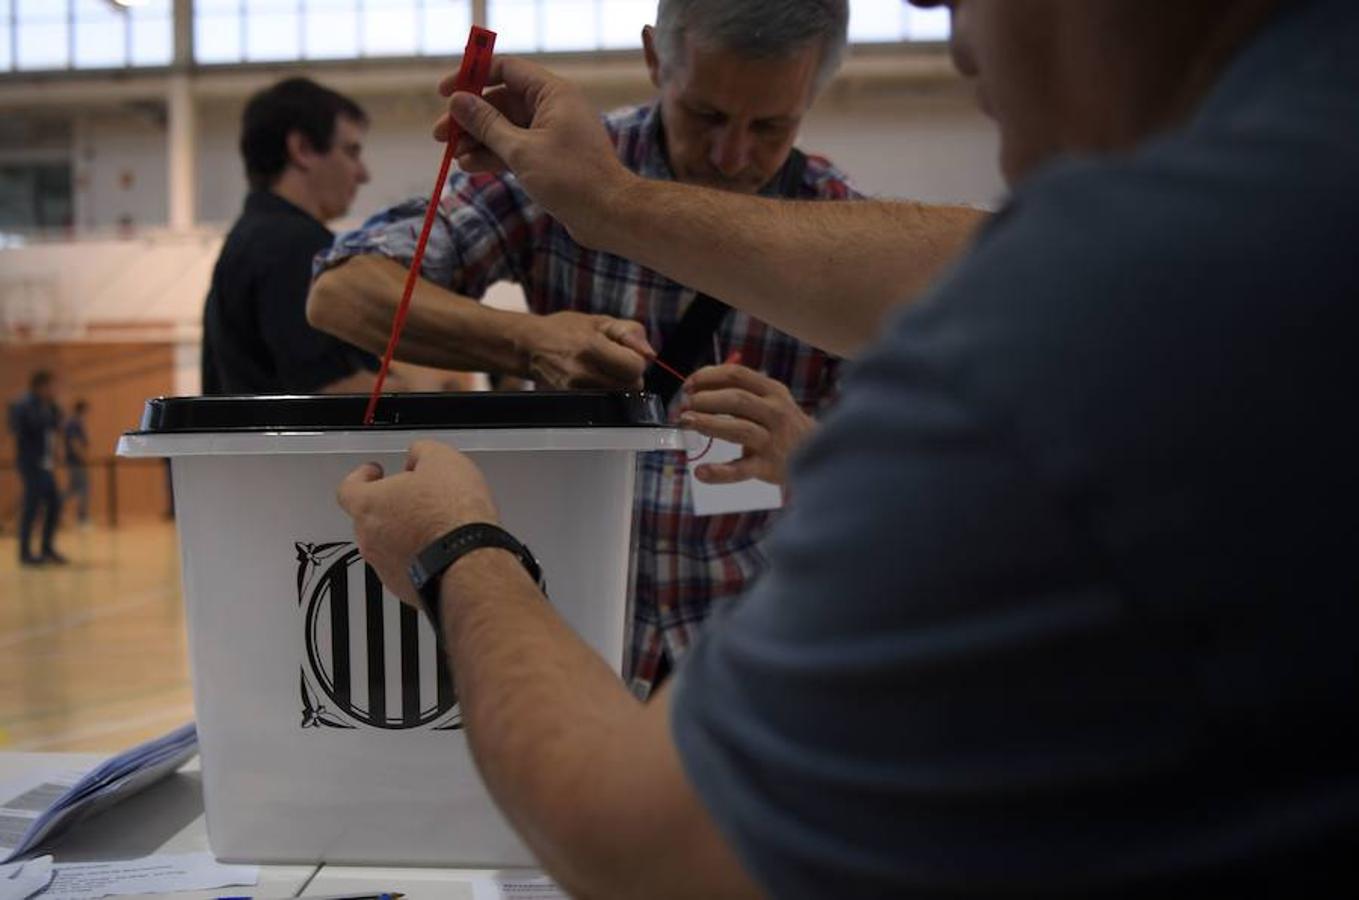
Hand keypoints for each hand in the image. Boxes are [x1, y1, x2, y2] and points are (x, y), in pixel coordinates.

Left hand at [337, 441, 499, 607]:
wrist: (469, 562)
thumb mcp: (442, 459)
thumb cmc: (452, 516)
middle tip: (412, 496)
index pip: (348, 487)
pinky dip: (418, 557)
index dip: (361, 476)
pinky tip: (442, 548)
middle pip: (369, 517)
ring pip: (387, 545)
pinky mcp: (405, 587)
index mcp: (369, 504)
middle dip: (389, 505)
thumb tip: (419, 456)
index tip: (372, 473)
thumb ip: (421, 452)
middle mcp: (370, 538)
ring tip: (433, 524)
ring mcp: (385, 566)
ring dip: (403, 533)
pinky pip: (406, 567)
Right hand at [433, 57, 637, 249]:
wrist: (608, 215)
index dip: (472, 77)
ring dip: (478, 140)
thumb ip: (486, 124)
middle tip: (440, 135)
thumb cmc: (571, 178)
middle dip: (470, 118)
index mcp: (552, 93)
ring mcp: (553, 133)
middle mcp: (554, 108)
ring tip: (453, 156)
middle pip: (501, 101)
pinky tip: (471, 167)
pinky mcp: (551, 158)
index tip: (445, 92)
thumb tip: (458, 101)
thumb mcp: (520, 150)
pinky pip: (516, 148)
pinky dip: (494, 155)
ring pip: (506, 128)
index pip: (506, 69)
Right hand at [518, 311, 653, 388]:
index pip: (635, 368)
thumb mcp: (600, 321)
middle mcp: (582, 372)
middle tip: (615, 363)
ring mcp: (575, 390)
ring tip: (603, 370)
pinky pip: (604, 404)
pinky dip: (605, 393)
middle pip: (630, 387)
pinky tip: (593, 380)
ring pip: (619, 398)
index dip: (636, 360)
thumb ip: (629, 333)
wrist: (530, 346)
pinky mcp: (572, 401)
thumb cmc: (566, 330)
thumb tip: (650, 354)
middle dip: (630, 376)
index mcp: (591, 347)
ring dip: (618, 386)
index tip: (626, 353)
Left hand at [679, 364, 816, 486]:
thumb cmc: (782, 424)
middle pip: (736, 399)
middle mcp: (775, 412)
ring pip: (738, 429)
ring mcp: (772, 440)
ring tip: (687, 422)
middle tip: (684, 405)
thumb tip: (697, 386)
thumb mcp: (771, 399)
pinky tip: (701, 472)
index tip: (688, 385)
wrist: (819, 453)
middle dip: (705, 399)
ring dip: (709, 423)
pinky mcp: (768, 466)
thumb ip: (740, 390)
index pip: (736, 375)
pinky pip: (741, 470)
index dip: (708, 377)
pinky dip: (719, 472)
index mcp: (772, 390)